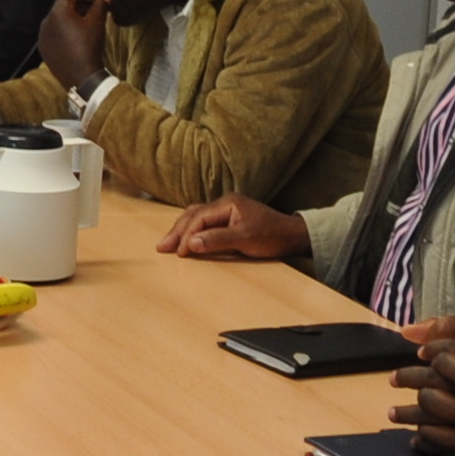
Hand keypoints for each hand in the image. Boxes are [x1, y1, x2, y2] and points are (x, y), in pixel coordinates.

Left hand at [36, 0, 111, 93]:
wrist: (81, 77)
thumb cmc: (89, 45)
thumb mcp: (97, 22)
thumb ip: (100, 5)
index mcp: (57, 12)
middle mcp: (46, 22)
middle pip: (62, 6)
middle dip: (79, 5)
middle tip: (95, 10)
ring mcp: (43, 36)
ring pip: (58, 20)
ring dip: (72, 18)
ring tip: (87, 24)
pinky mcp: (44, 49)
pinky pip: (54, 34)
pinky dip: (65, 31)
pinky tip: (76, 38)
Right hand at [161, 195, 306, 260]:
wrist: (292, 235)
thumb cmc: (272, 236)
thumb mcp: (244, 239)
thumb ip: (217, 240)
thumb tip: (190, 242)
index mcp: (228, 203)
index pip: (199, 218)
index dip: (186, 235)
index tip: (178, 252)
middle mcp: (225, 203)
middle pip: (193, 214)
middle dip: (177, 231)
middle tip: (162, 247)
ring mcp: (227, 210)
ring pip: (196, 216)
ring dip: (182, 229)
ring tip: (168, 242)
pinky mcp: (229, 218)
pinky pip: (204, 221)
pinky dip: (192, 229)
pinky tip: (186, 236)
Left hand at [391, 329, 454, 455]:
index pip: (451, 353)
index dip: (432, 350)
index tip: (420, 353)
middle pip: (431, 381)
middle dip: (408, 378)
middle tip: (393, 379)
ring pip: (430, 413)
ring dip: (408, 413)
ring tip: (393, 413)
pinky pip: (441, 441)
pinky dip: (425, 439)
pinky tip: (415, 438)